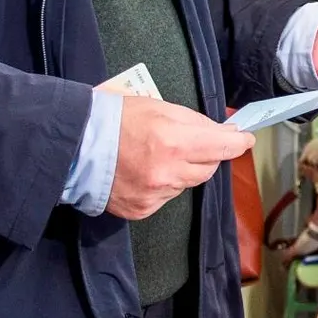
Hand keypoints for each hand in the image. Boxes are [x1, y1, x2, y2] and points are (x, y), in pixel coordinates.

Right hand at [108, 95, 255, 220]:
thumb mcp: (159, 107)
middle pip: (208, 169)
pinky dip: (163, 185)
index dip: (238, 142)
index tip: (244, 139)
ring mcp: (155, 194)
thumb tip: (223, 131)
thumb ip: (195, 122)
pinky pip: (167, 197)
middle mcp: (168, 172)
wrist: (74, 146)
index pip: (223, 147)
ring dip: (183, 170)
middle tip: (191, 143)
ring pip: (187, 183)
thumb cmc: (114, 120)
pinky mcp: (142, 209)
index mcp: (175, 142)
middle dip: (206, 155)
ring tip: (157, 155)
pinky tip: (145, 172)